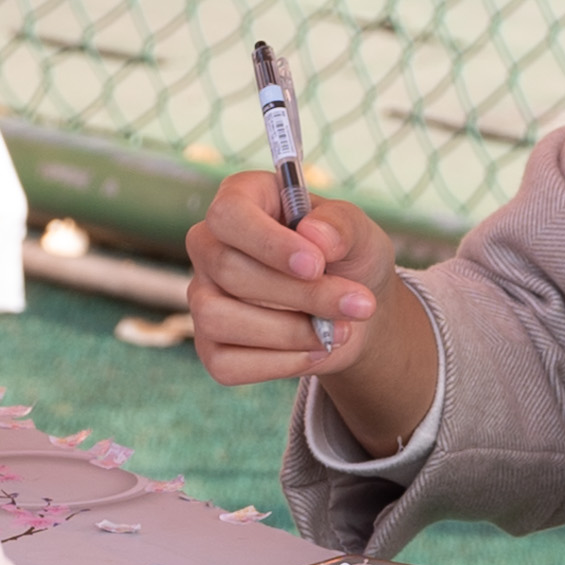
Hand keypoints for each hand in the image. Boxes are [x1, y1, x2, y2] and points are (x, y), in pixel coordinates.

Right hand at [180, 172, 434, 447]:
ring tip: (340, 331)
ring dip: (290, 332)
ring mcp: (204, 296)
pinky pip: (227, 364)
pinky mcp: (211, 346)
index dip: (268, 242)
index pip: (229, 214)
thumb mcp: (359, 233)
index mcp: (241, 200)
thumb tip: (315, 235)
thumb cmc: (347, 257)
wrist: (353, 309)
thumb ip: (342, 225)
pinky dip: (281, 363)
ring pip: (219, 318)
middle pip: (228, 270)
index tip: (315, 265)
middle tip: (357, 303)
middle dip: (301, 294)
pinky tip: (316, 350)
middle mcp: (211, 245)